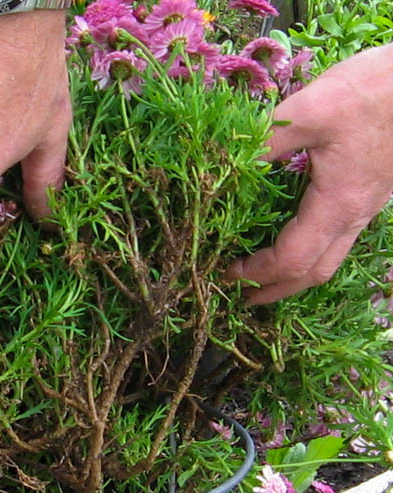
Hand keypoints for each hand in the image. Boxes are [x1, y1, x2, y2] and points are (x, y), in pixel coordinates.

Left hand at [225, 43, 392, 303]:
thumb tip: (223, 162)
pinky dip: (309, 251)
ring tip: (261, 276)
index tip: (225, 272)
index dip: (256, 274)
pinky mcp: (370, 194)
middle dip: (274, 290)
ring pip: (328, 259)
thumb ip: (266, 140)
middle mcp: (354, 216)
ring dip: (293, 275)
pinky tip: (291, 238)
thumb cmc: (379, 89)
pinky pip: (337, 239)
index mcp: (337, 205)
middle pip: (313, 274)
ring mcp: (366, 207)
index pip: (291, 260)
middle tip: (241, 295)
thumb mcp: (313, 107)